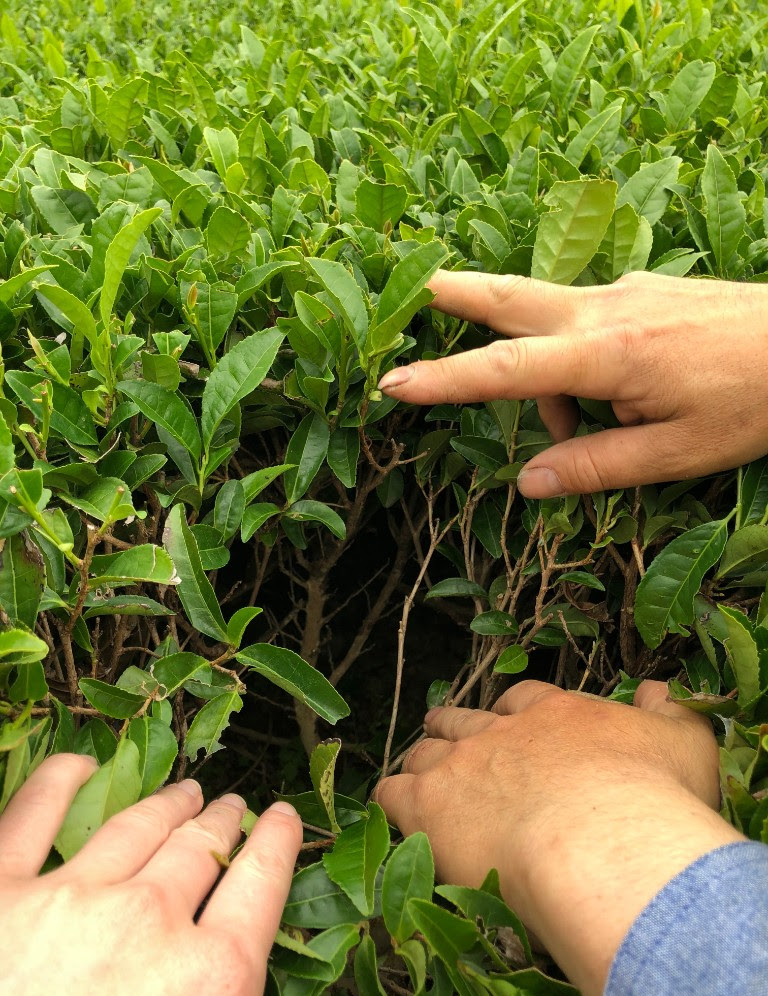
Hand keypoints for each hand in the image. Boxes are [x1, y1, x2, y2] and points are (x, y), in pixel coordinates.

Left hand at [0, 754, 303, 995]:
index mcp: (213, 974)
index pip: (262, 881)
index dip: (277, 841)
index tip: (284, 817)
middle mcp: (150, 918)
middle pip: (201, 849)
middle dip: (223, 822)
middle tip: (231, 806)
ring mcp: (68, 900)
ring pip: (135, 827)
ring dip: (166, 805)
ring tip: (184, 792)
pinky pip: (30, 818)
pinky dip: (56, 783)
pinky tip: (80, 765)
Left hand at [374, 680, 741, 995]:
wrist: (602, 843)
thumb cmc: (651, 800)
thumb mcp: (685, 744)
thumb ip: (671, 713)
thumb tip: (657, 690)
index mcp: (555, 714)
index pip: (522, 700)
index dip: (512, 714)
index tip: (512, 727)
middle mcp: (501, 731)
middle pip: (464, 720)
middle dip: (456, 729)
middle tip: (454, 744)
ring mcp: (460, 763)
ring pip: (425, 753)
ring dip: (423, 764)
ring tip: (420, 780)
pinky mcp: (427, 804)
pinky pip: (391, 793)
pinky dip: (390, 800)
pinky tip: (393, 812)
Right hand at [378, 270, 767, 496]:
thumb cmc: (755, 400)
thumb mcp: (678, 453)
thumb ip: (596, 466)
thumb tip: (528, 483)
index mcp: (610, 355)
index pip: (507, 371)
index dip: (444, 380)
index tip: (392, 381)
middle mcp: (605, 310)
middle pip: (510, 299)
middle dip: (454, 296)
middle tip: (408, 290)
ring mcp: (624, 292)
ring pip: (548, 320)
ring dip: (538, 370)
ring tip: (579, 429)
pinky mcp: (642, 290)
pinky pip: (585, 322)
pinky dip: (576, 361)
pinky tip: (617, 393)